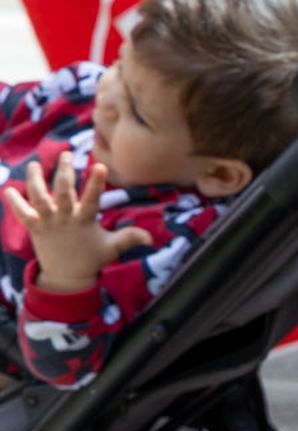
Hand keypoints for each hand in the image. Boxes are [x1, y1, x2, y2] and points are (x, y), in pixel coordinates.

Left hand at [4, 154, 151, 293]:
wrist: (66, 276)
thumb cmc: (92, 257)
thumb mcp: (113, 248)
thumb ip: (130, 238)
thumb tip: (151, 238)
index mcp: (85, 222)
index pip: (92, 199)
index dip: (96, 183)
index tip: (99, 165)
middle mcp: (65, 220)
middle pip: (63, 193)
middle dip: (63, 172)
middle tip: (66, 154)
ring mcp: (48, 223)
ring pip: (39, 198)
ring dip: (34, 181)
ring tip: (34, 165)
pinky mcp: (34, 229)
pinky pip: (22, 214)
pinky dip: (15, 203)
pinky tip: (9, 189)